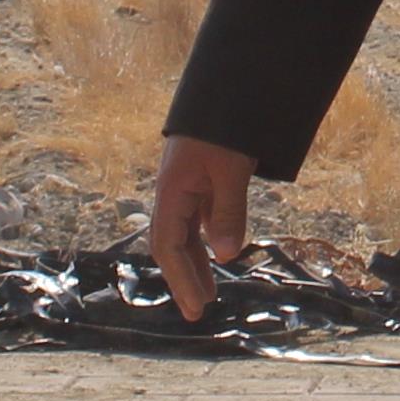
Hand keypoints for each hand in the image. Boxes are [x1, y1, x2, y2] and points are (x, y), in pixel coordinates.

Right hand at [148, 133, 260, 320]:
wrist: (226, 89)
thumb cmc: (224, 125)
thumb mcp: (231, 168)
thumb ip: (227, 211)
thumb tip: (226, 255)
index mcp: (171, 190)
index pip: (168, 244)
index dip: (180, 277)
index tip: (195, 306)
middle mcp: (173, 191)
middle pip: (172, 243)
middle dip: (184, 277)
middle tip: (197, 311)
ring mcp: (186, 185)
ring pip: (185, 232)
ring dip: (195, 262)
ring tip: (208, 293)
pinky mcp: (200, 178)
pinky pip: (198, 218)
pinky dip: (206, 239)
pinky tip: (217, 252)